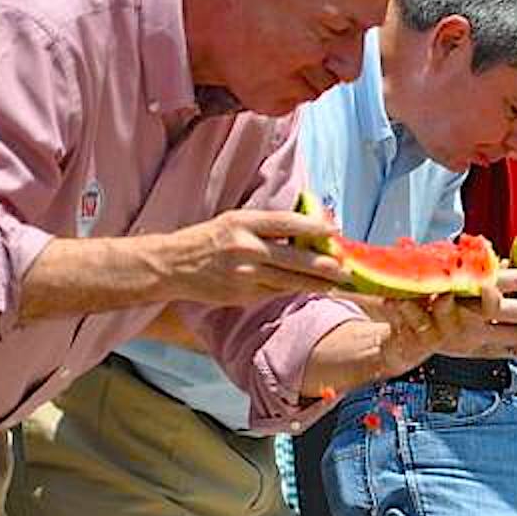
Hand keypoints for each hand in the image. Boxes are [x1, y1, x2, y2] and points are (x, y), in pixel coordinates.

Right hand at [157, 208, 347, 304]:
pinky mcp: (242, 295)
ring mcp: (244, 274)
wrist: (171, 265)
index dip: (314, 228)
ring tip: (337, 283)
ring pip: (290, 280)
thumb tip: (307, 228)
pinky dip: (295, 290)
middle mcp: (245, 247)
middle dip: (325, 265)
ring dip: (317, 283)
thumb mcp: (233, 221)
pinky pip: (276, 292)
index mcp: (244, 223)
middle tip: (345, 269)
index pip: (287, 223)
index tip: (335, 231)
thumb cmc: (208, 240)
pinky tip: (311, 289)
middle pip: (295, 258)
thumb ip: (266, 225)